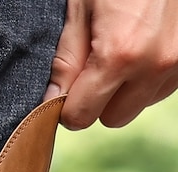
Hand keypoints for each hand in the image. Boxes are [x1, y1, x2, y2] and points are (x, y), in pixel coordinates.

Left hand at [45, 0, 177, 128]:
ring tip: (121, 51)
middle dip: (98, 101)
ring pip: (140, 105)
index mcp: (121, 55)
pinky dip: (148, 77)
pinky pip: (162, 88)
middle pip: (113, 118)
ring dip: (125, 90)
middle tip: (92, 69)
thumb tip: (52, 101)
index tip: (66, 89)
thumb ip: (67, 60)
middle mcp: (155, 64)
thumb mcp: (82, 9)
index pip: (82, 116)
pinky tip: (142, 47)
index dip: (68, 106)